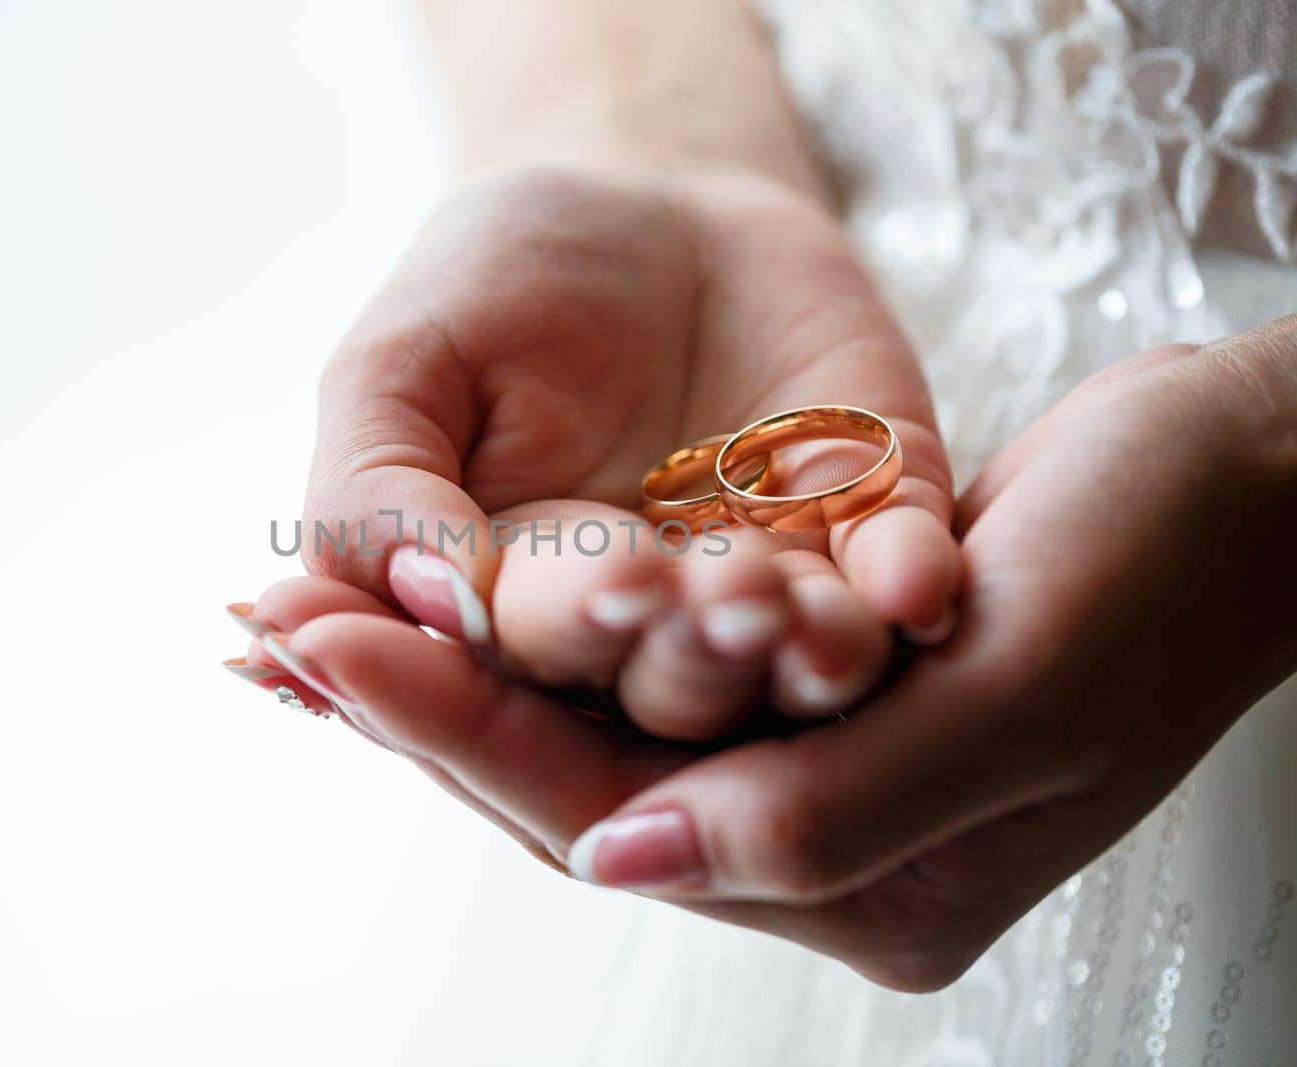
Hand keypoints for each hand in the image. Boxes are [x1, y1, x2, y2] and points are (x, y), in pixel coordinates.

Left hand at [237, 322, 1296, 989]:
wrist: (1235, 488)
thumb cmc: (1157, 562)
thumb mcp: (1017, 685)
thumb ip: (827, 805)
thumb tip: (618, 861)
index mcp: (873, 887)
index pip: (613, 823)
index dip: (460, 736)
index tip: (331, 650)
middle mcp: (824, 856)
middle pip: (572, 792)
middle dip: (424, 711)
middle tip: (285, 628)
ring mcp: (808, 785)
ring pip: (587, 739)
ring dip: (457, 675)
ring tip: (325, 612)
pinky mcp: (800, 708)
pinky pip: (633, 684)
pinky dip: (534, 642)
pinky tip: (446, 597)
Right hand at [303, 163, 960, 733]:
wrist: (643, 210)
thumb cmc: (497, 286)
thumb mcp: (399, 362)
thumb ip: (377, 487)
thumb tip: (419, 600)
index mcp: (518, 610)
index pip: (528, 657)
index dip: (562, 627)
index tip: (600, 582)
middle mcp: (649, 630)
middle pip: (671, 683)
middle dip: (692, 647)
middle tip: (716, 597)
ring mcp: (771, 582)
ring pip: (795, 656)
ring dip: (809, 646)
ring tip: (814, 618)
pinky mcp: (875, 523)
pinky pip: (903, 572)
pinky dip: (912, 579)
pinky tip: (915, 583)